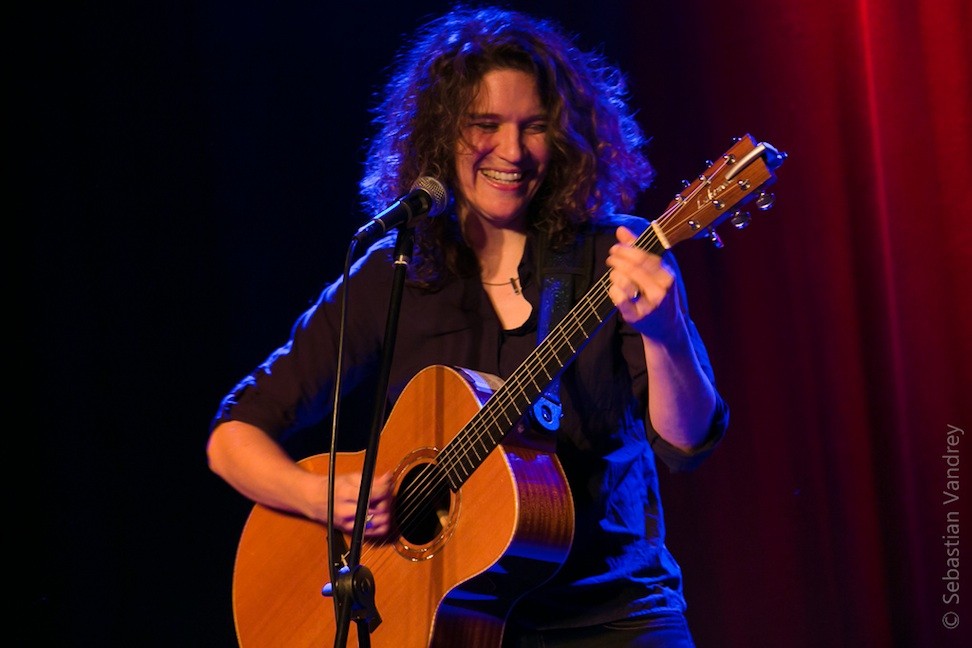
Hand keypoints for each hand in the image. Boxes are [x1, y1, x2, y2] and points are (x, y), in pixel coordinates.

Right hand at [328, 471, 392, 537]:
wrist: (315, 501)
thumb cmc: (332, 488)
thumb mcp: (350, 478)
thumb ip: (370, 479)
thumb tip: (387, 479)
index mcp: (346, 494)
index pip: (375, 494)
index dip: (386, 489)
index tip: (387, 486)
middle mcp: (347, 511)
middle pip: (379, 509)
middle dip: (386, 501)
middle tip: (386, 494)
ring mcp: (349, 523)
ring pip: (379, 522)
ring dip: (386, 513)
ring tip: (382, 504)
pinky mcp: (352, 532)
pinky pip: (374, 533)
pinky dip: (382, 525)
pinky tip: (380, 516)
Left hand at [606, 225, 679, 339]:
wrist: (667, 327)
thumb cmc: (659, 294)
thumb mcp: (655, 271)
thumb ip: (638, 249)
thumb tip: (621, 230)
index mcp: (667, 275)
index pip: (645, 257)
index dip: (626, 250)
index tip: (615, 248)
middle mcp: (661, 289)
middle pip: (634, 268)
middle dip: (617, 260)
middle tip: (610, 258)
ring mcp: (650, 304)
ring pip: (625, 282)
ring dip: (615, 275)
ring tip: (614, 274)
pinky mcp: (637, 316)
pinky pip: (619, 299)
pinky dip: (613, 291)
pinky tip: (614, 289)